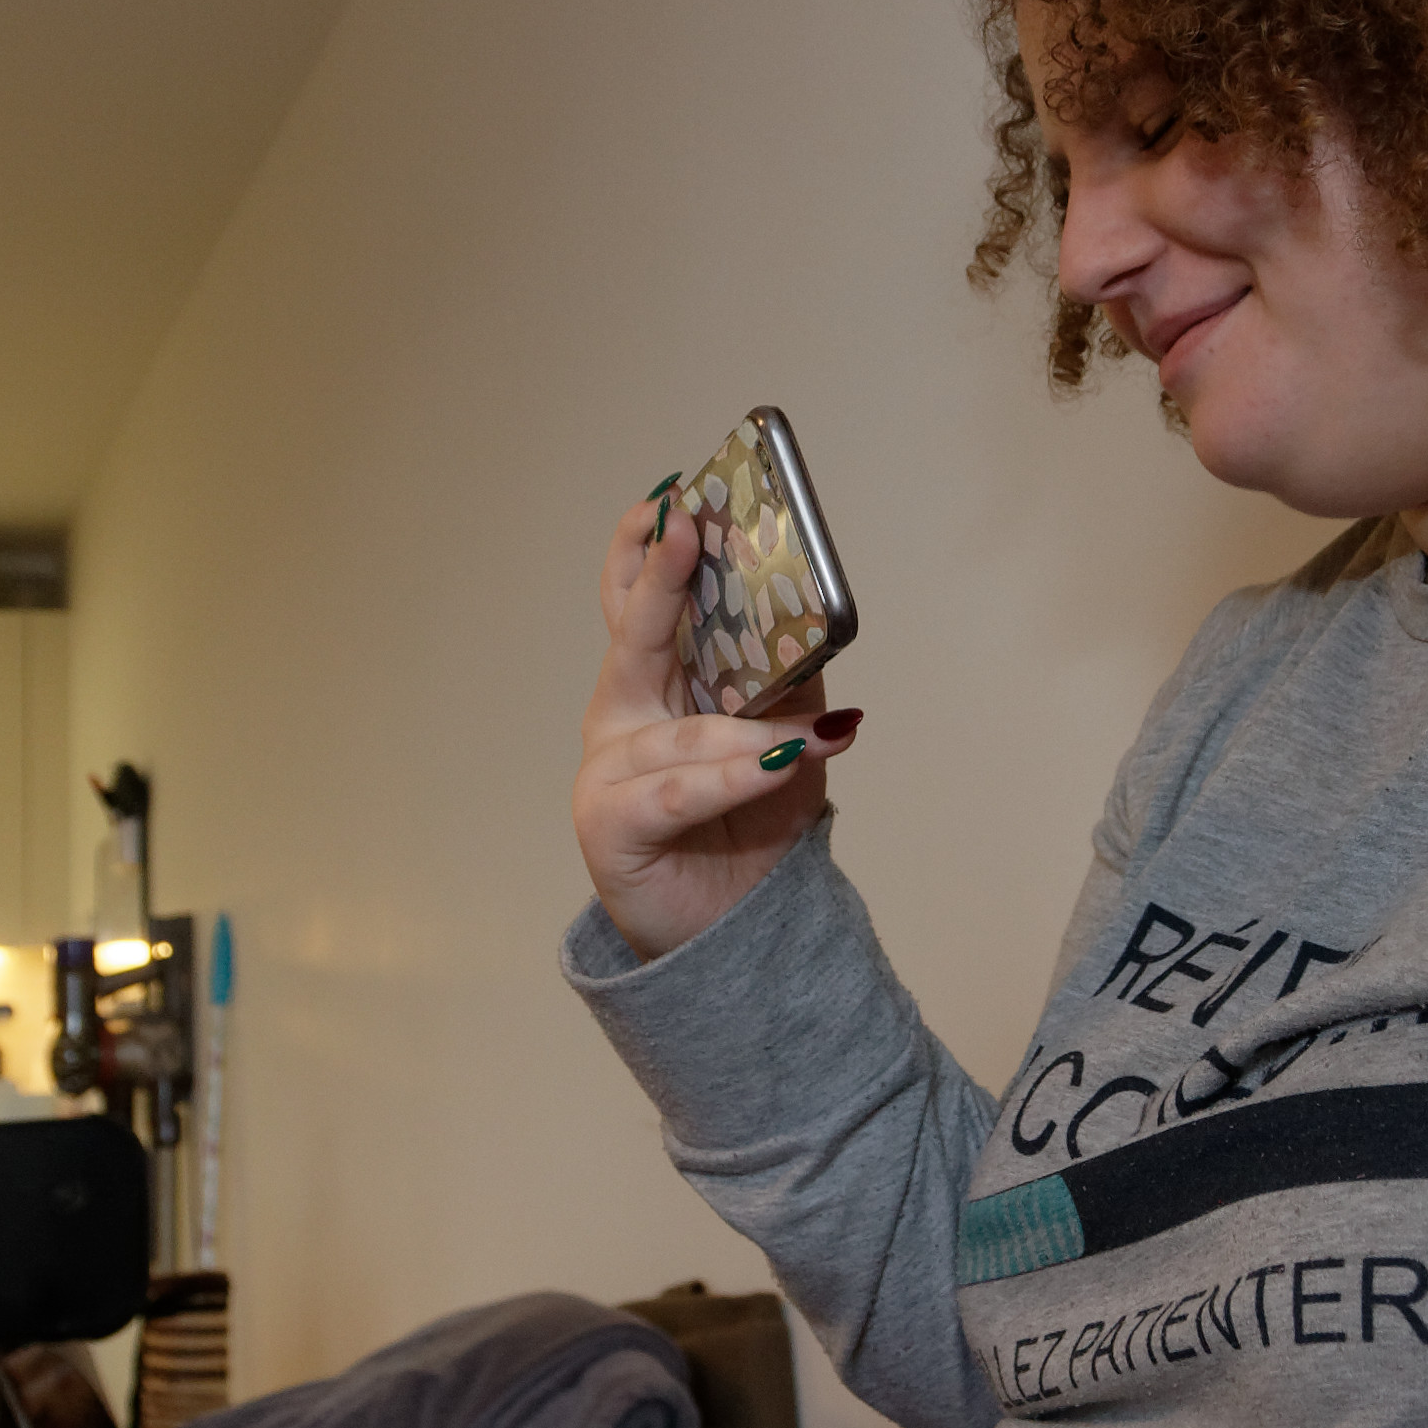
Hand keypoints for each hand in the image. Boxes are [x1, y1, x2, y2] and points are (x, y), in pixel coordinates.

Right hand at [574, 486, 862, 957]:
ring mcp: (608, 770)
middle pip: (635, 636)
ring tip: (812, 731)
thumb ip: (790, 682)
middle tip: (684, 528)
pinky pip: (681, 792)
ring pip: (683, 730)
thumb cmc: (750, 824)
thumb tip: (820, 623)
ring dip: (755, 727)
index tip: (674, 500)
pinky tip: (778, 765)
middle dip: (660, 580)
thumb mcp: (785, 737)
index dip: (648, 549)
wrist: (734, 928)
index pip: (639, 602)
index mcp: (653, 682)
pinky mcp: (613, 826)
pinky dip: (735, 778)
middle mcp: (621, 715)